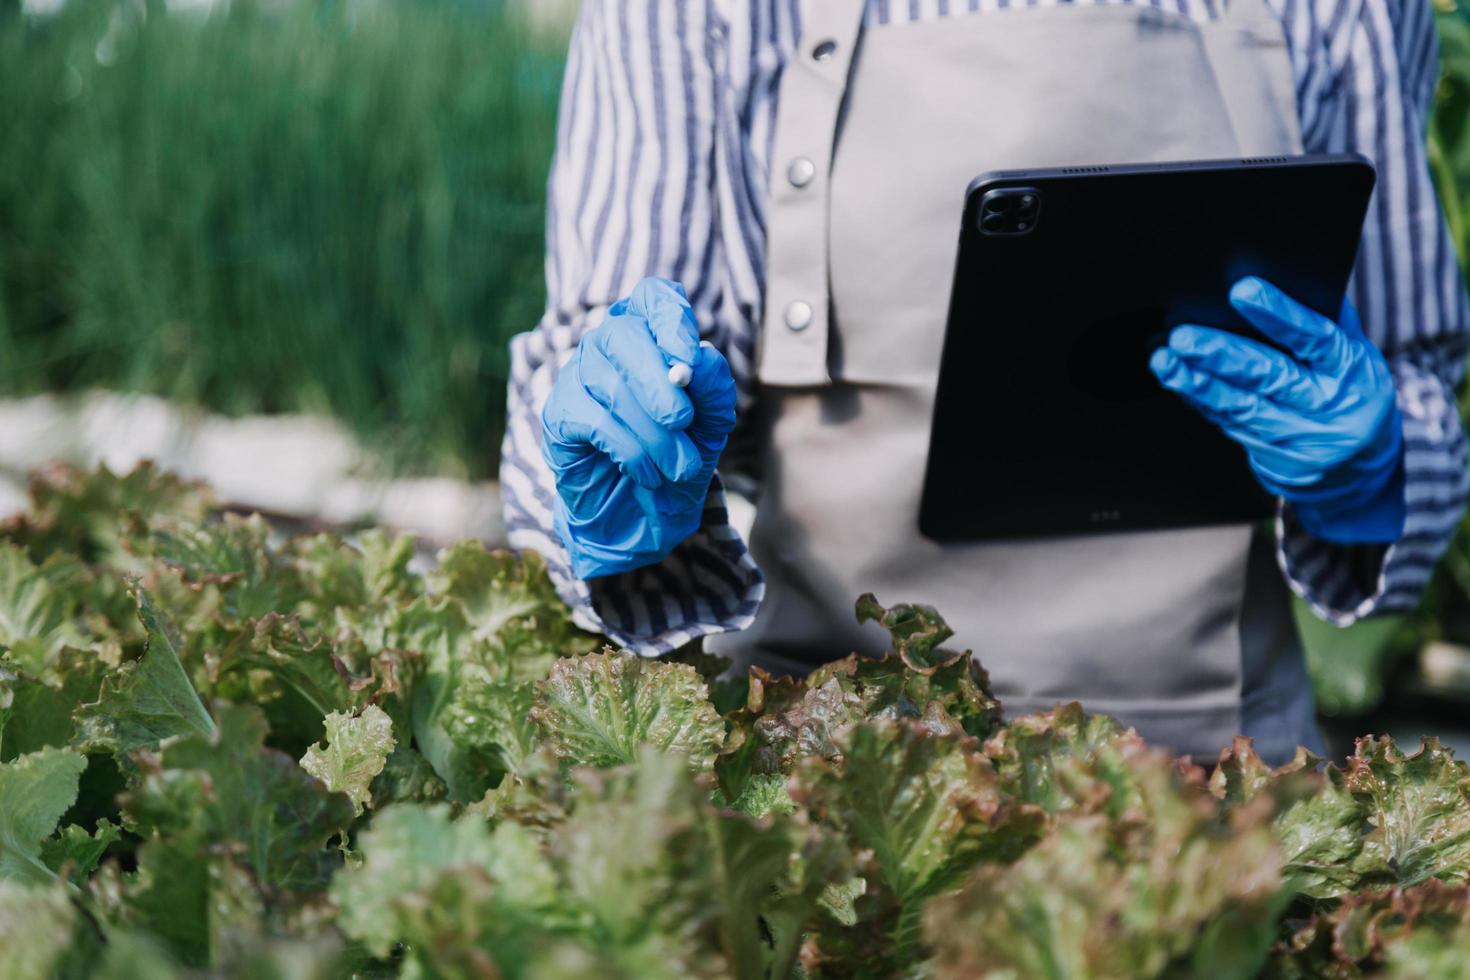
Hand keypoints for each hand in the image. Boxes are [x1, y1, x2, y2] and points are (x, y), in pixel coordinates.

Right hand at [541, 277, 736, 578]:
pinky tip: (647, 472)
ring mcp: (578, 377)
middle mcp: (608, 346)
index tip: (687, 356)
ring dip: (652, 432)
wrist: (647, 513)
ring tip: (678, 466)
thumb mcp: (712, 421)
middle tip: (683, 422)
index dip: (668, 317)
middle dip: (657, 381)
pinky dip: (628, 450)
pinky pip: (592, 421)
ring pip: (610, 386)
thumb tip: (699, 355)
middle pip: (622, 334)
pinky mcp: (559, 415)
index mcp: (650, 335)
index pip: (652, 296)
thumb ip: (712, 385)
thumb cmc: (680, 453)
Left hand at [1150, 276, 1404, 543]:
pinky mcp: (1268, 456)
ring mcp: (1295, 436)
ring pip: (1239, 405)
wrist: (1358, 471)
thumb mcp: (1358, 354)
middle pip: (1269, 376)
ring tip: (1163, 360)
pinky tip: (1175, 379)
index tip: (1242, 290)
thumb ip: (1328, 318)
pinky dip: (1198, 399)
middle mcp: (1324, 405)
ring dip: (1196, 382)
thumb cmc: (1351, 391)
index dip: (1279, 314)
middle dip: (1221, 354)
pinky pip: (1228, 422)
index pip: (1315, 337)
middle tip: (1182, 335)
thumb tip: (1288, 272)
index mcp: (1351, 370)